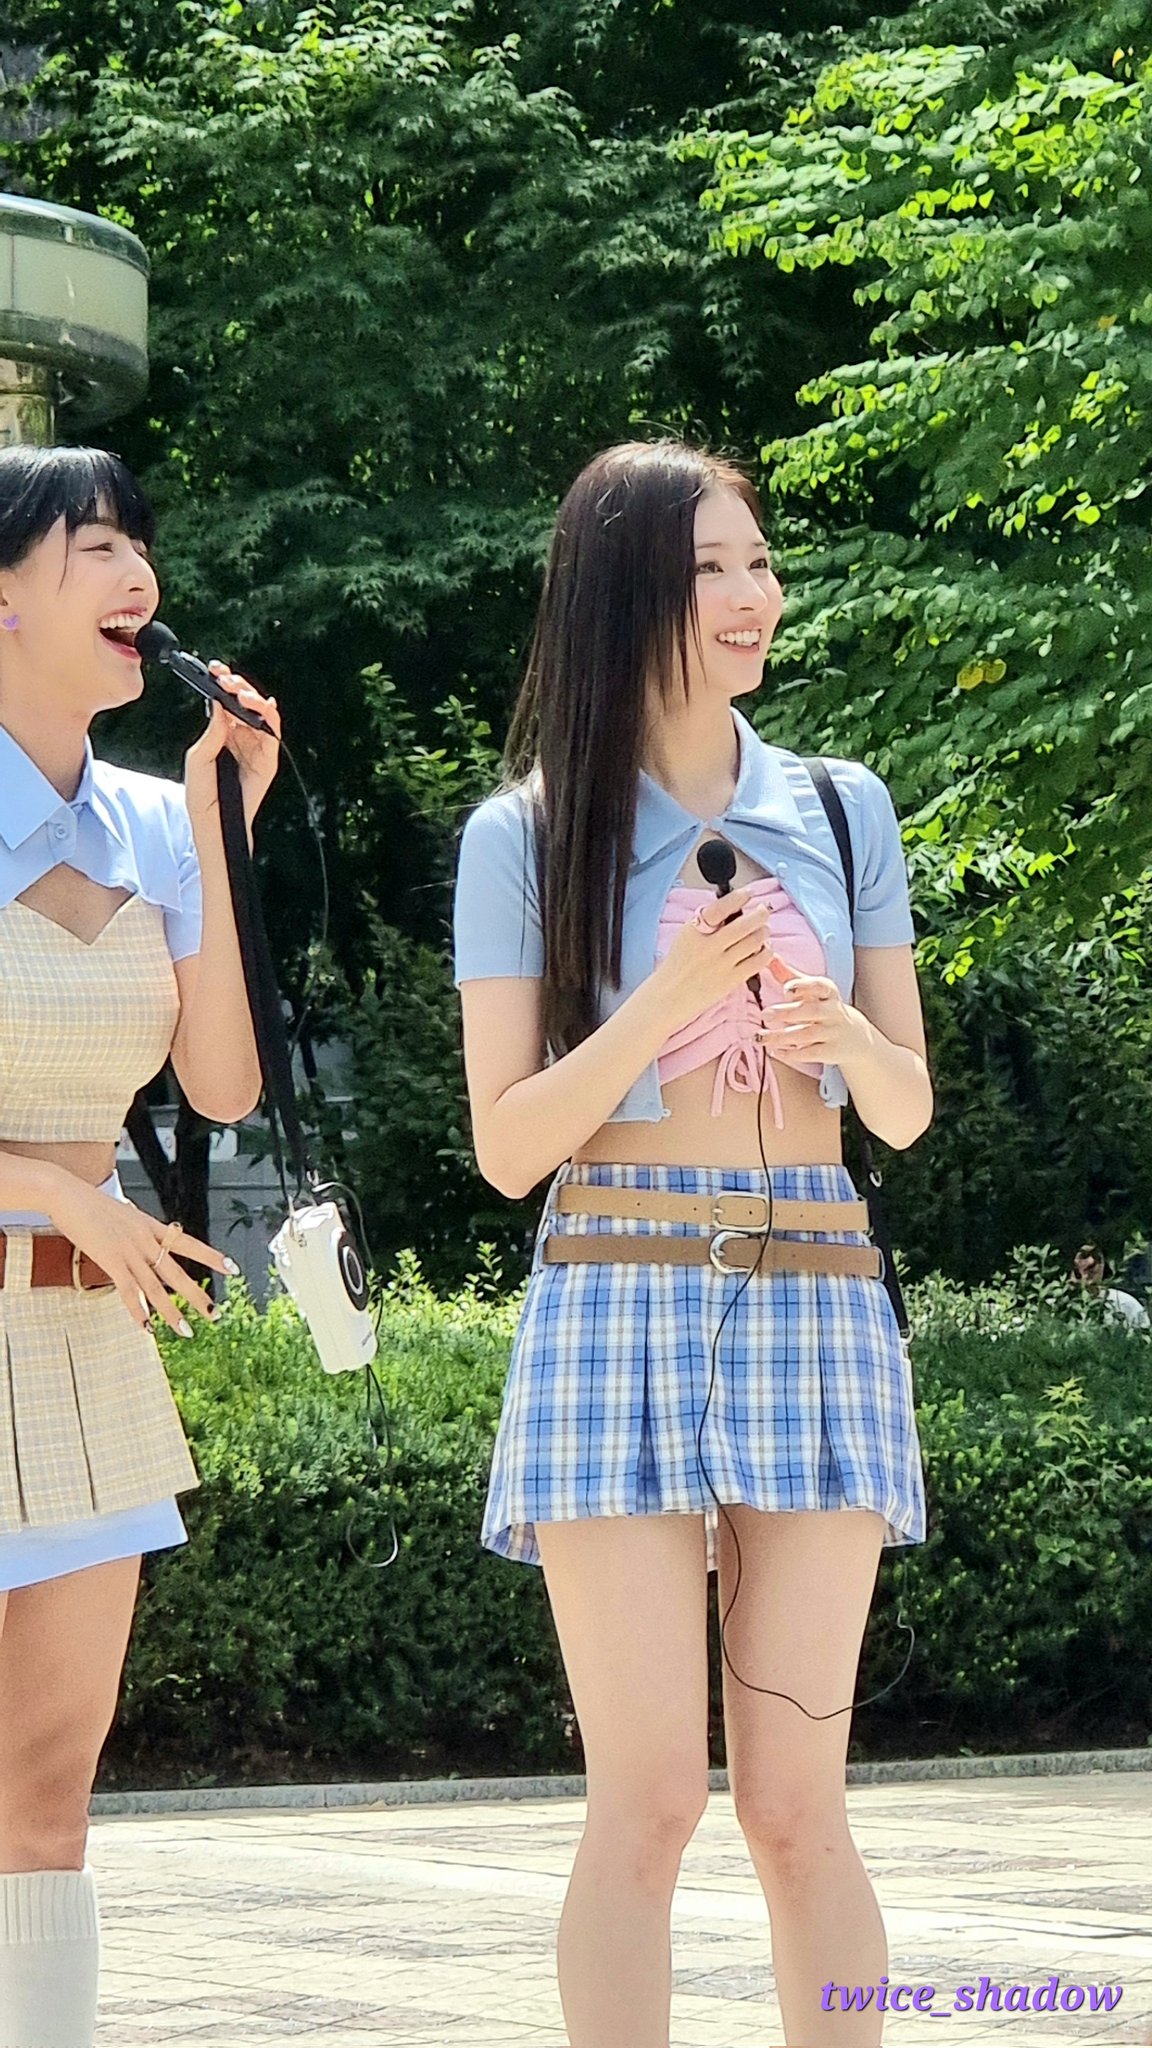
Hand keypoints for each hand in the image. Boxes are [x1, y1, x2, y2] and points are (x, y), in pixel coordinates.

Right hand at [46, 1172, 236, 1336]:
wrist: (69, 1195)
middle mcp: (146, 1241)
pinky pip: (128, 1291)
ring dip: (171, 1312)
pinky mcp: (110, 1261)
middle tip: (215, 1314)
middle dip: (197, 1296)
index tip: (232, 1268)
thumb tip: (146, 1237)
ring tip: (187, 1331)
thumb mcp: (124, 1214)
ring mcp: (129, 1252)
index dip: (211, 1257)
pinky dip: (138, 1311)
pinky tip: (147, 1328)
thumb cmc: (91, 1204)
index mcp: (151, 1226)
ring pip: (156, 1288)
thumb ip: (137, 1229)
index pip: (189, 1244)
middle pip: (177, 1273)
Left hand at [184, 663, 280, 834]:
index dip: (223, 683)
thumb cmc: (201, 794)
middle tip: (226, 678)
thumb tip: (219, 704)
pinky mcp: (268, 760)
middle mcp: (241, 737)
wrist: (212, 823)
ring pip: (261, 713)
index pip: (226, 702)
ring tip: (239, 691)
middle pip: (244, 703)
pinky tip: (264, 704)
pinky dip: (271, 717)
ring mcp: (256, 748)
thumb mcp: (197, 758)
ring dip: (252, 697)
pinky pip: (273, 734)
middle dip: (237, 686)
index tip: (215, 669)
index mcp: (223, 734)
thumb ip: (211, 732)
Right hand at [651, 886, 774, 1032]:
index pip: (720, 908)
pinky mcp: (730, 980)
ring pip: (754, 941)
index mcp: (694, 931)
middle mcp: (708, 946)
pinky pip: (757, 962)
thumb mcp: (686, 936)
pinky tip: (764, 948)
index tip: (749, 893)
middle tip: (764, 910)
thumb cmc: (678, 966)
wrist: (668, 996)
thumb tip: (733, 907)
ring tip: (764, 929)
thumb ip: (707, 922)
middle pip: (743, 924)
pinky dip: (766, 952)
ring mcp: (721, 964)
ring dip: (764, 932)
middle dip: (760, 914)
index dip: (739, 897)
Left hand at [754, 958, 868, 1066]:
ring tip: (760, 1037)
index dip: (803, 986)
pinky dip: (791, 1053)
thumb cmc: (825, 1008)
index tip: (786, 988)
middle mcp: (833, 1011)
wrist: (856, 1037)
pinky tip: (774, 1051)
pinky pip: (810, 1054)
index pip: (820, 986)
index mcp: (828, 993)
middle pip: (811, 1011)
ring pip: (807, 1034)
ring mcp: (833, 1032)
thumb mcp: (812, 991)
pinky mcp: (831, 1052)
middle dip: (787, 1013)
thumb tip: (768, 954)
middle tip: (765, 1014)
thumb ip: (789, 975)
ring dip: (781, 1036)